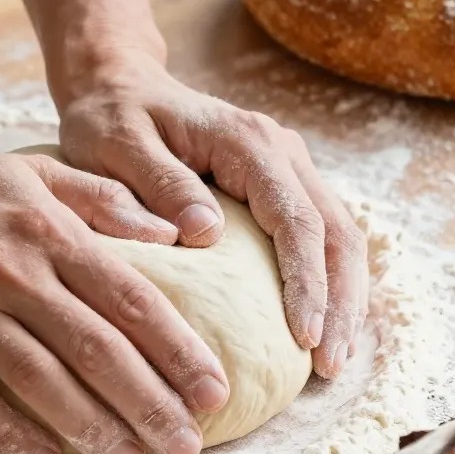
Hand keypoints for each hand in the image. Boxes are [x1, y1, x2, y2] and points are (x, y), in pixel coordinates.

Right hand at [0, 146, 230, 453]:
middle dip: (149, 404)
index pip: (129, 299)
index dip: (178, 350)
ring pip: (38, 382)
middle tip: (186, 448)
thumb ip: (104, 198)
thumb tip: (174, 234)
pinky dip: (11, 434)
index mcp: (47, 230)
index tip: (214, 392)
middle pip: (94, 349)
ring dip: (91, 429)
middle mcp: (9, 272)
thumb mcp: (33, 172)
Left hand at [57, 52, 368, 379]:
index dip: (307, 283)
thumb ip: (160, 184)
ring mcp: (286, 166)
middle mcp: (280, 150)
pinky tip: (318, 327)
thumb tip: (206, 234)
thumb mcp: (118, 145)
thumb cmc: (110, 118)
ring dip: (343, 298)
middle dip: (341, 302)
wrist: (117, 85)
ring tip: (332, 361)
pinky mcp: (278, 184)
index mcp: (247, 142)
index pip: (295, 220)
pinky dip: (325, 282)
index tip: (306, 339)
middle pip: (336, 231)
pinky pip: (317, 236)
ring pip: (338, 235)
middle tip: (330, 368)